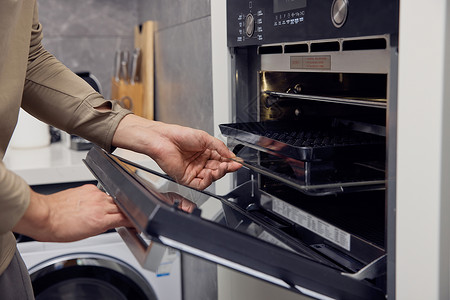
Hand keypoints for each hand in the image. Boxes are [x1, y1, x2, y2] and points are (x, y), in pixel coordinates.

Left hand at [13, 185, 131, 241]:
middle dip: (125, 212)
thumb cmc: (60, 229)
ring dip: (113, 205)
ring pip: (113, 199)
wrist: (44, 216)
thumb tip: (112, 223)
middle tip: (124, 217)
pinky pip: (102, 192)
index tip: (135, 223)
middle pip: (122, 207)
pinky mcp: (88, 188)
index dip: (133, 221)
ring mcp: (95, 195)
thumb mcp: (87, 234)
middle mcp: (100, 205)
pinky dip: (102, 198)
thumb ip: (104, 226)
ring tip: (105, 212)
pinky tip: (96, 204)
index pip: (126, 218)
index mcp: (101, 220)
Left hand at [112, 115, 241, 189]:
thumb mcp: (204, 137)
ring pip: (211, 178)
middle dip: (227, 168)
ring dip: (219, 174)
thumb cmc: (178, 135)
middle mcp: (199, 162)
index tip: (237, 162)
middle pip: (218, 169)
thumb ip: (219, 146)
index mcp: (204, 152)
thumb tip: (230, 155)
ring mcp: (193, 171)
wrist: (163, 139)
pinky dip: (208, 181)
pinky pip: (200, 184)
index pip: (221, 159)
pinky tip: (211, 174)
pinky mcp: (186, 178)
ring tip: (222, 167)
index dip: (230, 161)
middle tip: (233, 165)